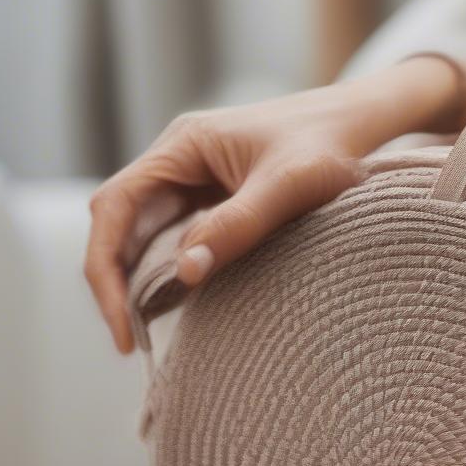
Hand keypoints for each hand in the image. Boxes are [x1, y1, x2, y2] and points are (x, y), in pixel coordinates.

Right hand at [84, 74, 403, 351]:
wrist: (358, 123)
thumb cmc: (328, 145)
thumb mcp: (289, 186)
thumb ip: (238, 225)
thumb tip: (185, 273)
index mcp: (182, 147)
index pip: (115, 208)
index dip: (107, 269)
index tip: (122, 324)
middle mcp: (177, 162)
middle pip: (119, 225)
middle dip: (115, 283)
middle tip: (130, 342)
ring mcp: (193, 181)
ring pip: (142, 236)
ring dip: (136, 282)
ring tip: (142, 336)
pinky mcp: (213, 201)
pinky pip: (173, 240)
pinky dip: (165, 275)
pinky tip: (172, 309)